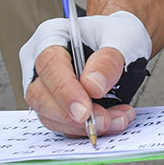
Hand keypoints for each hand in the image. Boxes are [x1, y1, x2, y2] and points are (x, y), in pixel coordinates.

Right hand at [20, 13, 150, 137]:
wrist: (121, 44)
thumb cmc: (117, 34)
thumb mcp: (123, 38)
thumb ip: (109, 60)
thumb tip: (92, 86)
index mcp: (51, 36)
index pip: (49, 65)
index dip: (65, 91)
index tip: (85, 111)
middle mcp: (40, 64)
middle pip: (40, 96)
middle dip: (72, 116)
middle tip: (105, 120)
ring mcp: (44, 88)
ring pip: (50, 116)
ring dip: (84, 126)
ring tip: (119, 118)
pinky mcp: (55, 108)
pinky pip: (64, 126)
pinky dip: (87, 130)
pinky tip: (114, 121)